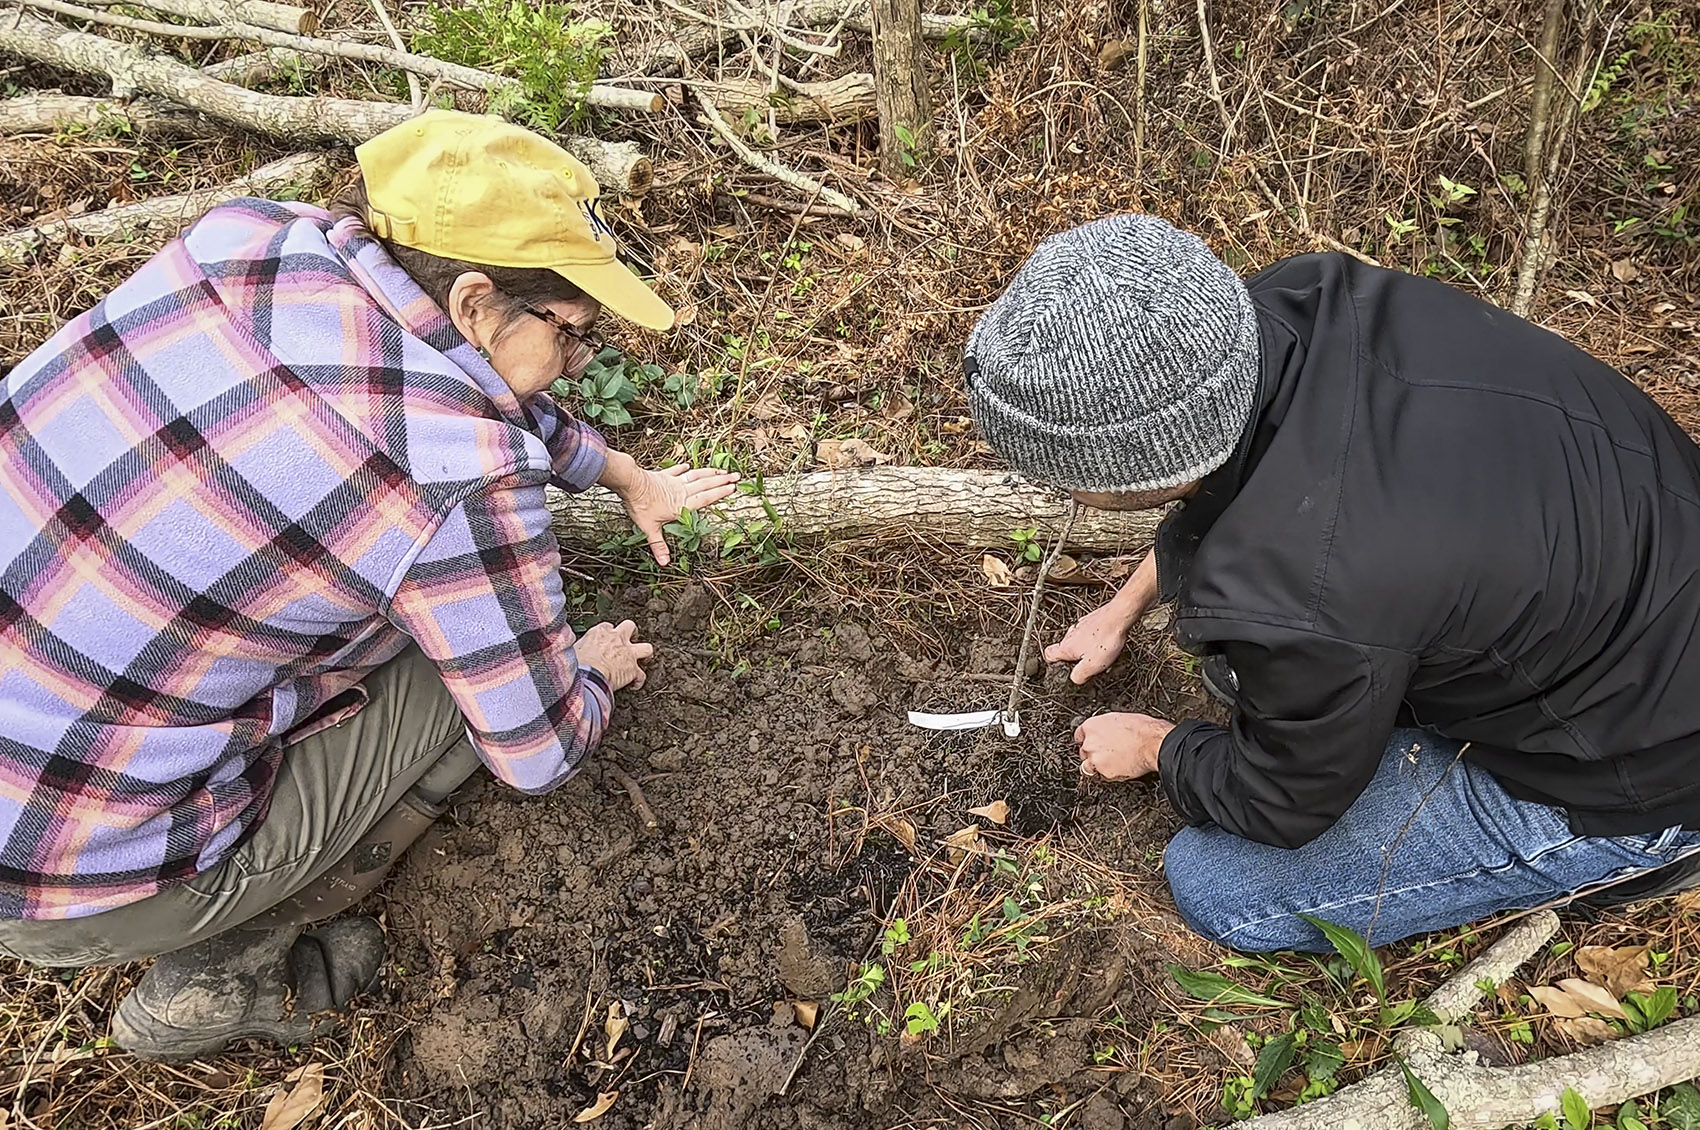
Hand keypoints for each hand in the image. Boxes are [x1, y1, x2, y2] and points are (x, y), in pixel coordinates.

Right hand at [575, 620, 653, 691]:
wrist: (587, 676)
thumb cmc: (577, 664)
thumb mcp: (574, 648)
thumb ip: (579, 646)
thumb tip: (573, 648)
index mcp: (600, 632)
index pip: (608, 626)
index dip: (609, 633)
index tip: (607, 640)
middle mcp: (617, 639)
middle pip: (630, 626)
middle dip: (632, 633)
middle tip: (629, 641)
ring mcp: (628, 653)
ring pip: (646, 648)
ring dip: (645, 654)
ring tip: (644, 659)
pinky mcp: (633, 669)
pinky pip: (642, 675)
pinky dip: (639, 680)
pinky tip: (635, 685)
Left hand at [609, 460, 739, 565]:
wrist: (630, 483)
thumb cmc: (640, 505)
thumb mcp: (650, 528)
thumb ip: (659, 545)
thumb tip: (664, 563)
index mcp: (681, 504)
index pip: (705, 498)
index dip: (719, 493)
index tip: (732, 488)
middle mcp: (681, 491)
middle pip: (706, 484)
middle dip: (722, 480)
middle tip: (736, 476)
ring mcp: (673, 482)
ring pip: (696, 476)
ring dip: (710, 473)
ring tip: (722, 470)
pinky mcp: (663, 475)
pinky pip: (676, 471)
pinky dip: (683, 468)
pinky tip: (688, 466)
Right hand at [1045, 601, 1137, 684]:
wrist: (1119, 617)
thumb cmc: (1106, 638)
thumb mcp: (1091, 666)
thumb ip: (1079, 675)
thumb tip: (1075, 679)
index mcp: (1067, 647)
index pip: (1049, 654)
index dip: (1052, 662)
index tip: (1058, 666)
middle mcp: (1071, 634)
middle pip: (1067, 648)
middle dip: (1076, 657)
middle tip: (1088, 664)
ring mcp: (1082, 625)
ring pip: (1080, 640)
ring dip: (1088, 648)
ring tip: (1102, 654)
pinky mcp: (1094, 620)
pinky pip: (1092, 633)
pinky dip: (1097, 639)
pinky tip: (1107, 643)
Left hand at [1074, 712, 1173, 779]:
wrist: (1153, 743)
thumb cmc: (1142, 729)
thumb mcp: (1119, 719)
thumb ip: (1106, 727)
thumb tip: (1107, 732)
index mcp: (1092, 726)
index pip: (1079, 735)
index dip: (1086, 740)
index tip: (1090, 743)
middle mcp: (1090, 743)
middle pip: (1083, 751)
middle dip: (1092, 754)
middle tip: (1106, 754)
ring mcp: (1096, 759)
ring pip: (1088, 766)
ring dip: (1097, 766)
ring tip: (1111, 764)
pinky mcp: (1105, 772)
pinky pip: (1102, 776)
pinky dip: (1109, 774)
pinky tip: (1120, 768)